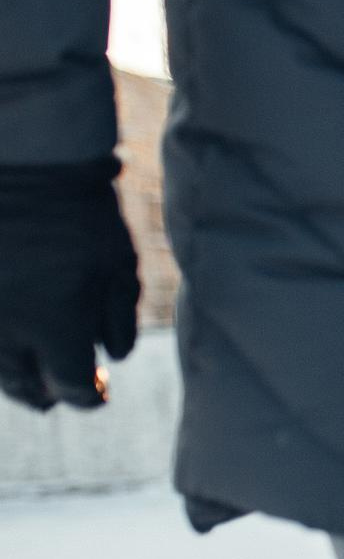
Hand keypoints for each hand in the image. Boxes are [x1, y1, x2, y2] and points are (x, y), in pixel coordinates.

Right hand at [0, 159, 141, 410]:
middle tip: (57, 392)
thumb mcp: (118, 264)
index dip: (88, 396)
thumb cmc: (79, 211)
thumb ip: (117, 317)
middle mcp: (7, 329)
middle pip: (22, 385)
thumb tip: (110, 358)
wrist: (20, 163)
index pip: (71, 387)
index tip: (99, 390)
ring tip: (30, 370)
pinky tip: (11, 334)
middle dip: (44, 393)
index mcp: (55, 328)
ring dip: (13, 373)